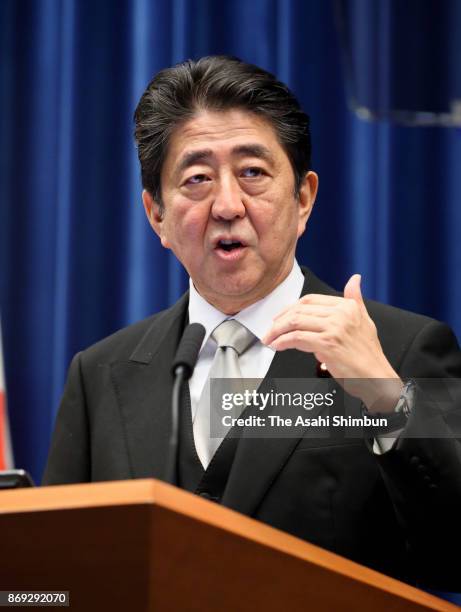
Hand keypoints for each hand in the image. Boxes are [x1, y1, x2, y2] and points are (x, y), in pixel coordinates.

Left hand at [262, 274, 402, 411]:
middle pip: (299, 310)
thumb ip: (355, 299)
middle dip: (279, 321)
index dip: (289, 308)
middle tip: (270, 331)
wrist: (377, 377)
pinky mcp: (328, 344)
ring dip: (277, 331)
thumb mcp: (365, 320)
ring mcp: (334, 328)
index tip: (279, 318)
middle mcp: (341, 314)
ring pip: (295, 322)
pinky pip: (297, 338)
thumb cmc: (368, 354)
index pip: (309, 300)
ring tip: (270, 339)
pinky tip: (278, 346)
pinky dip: (283, 342)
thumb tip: (355, 279)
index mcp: (347, 306)